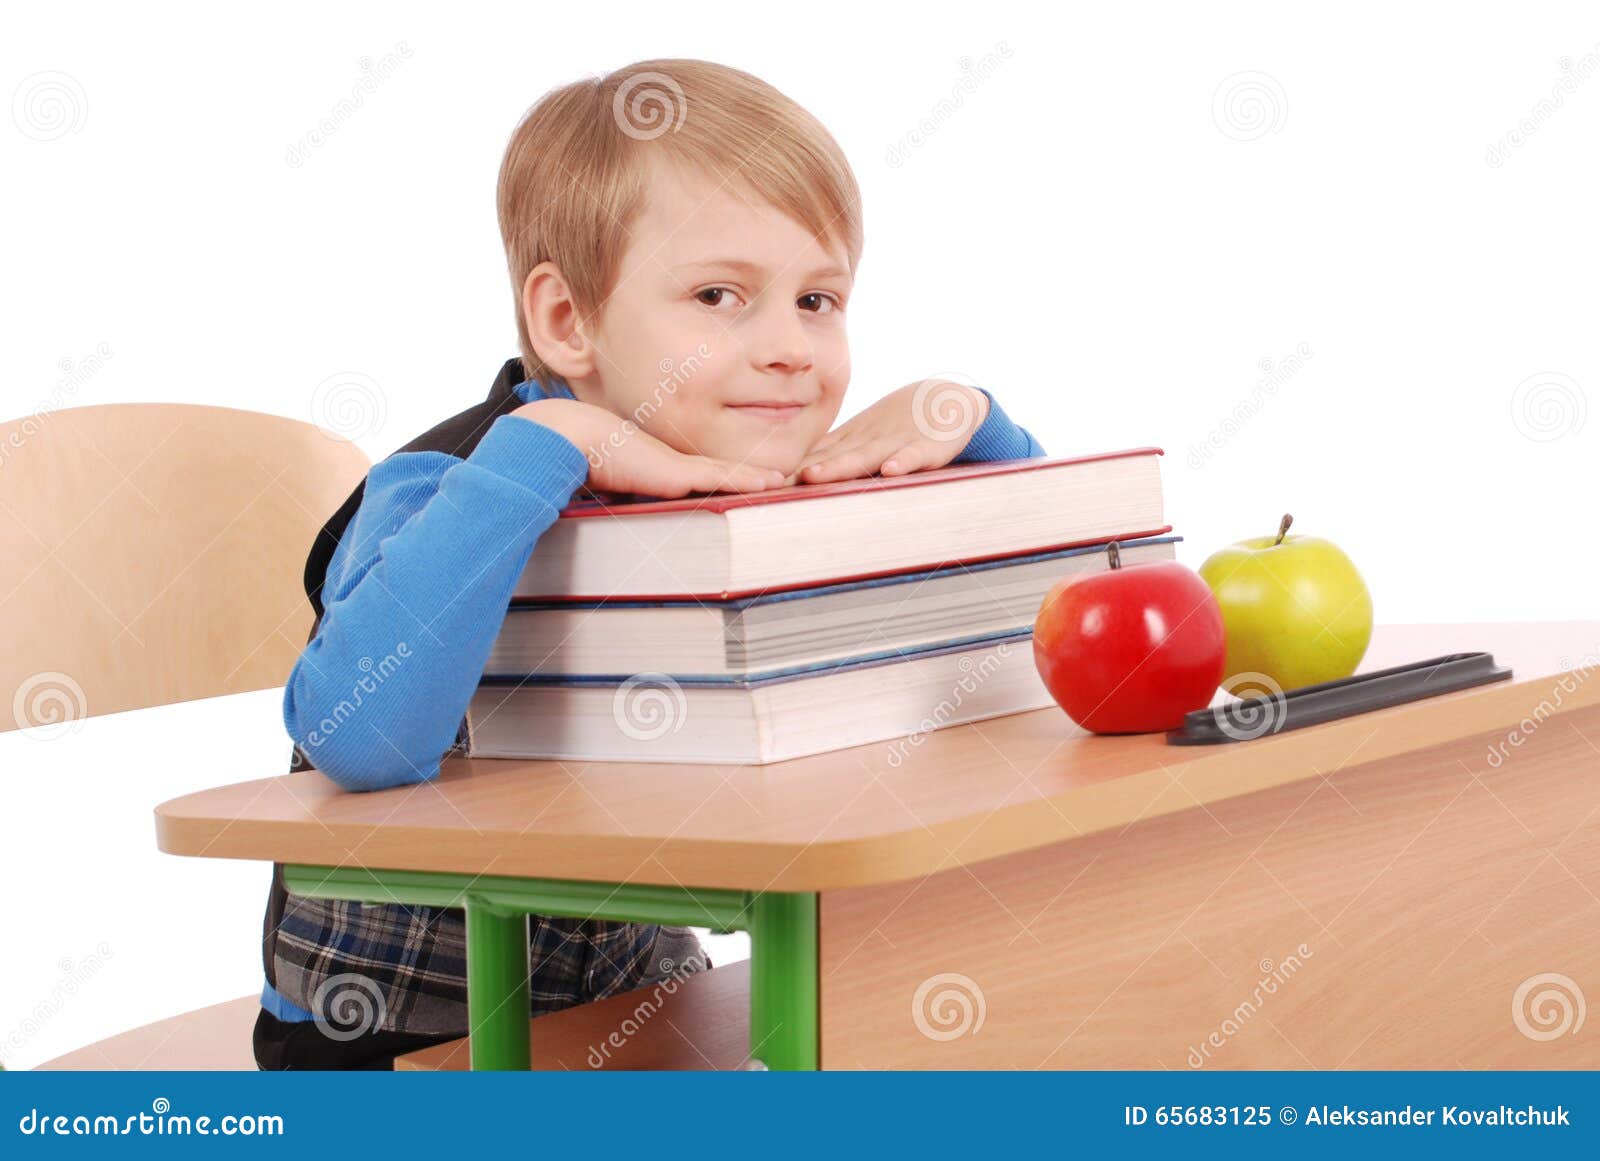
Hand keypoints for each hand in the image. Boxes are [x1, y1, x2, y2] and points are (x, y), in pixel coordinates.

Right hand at [512, 398, 785, 497]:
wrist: (569, 440)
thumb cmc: (582, 461)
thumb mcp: (612, 484)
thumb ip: (626, 496)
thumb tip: (621, 514)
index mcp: (665, 466)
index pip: (707, 473)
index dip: (735, 476)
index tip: (761, 481)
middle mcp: (677, 462)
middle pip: (725, 470)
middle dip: (756, 475)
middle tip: (788, 479)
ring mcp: (680, 465)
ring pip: (731, 473)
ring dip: (761, 478)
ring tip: (791, 480)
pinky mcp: (678, 472)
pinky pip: (721, 478)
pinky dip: (748, 481)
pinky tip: (773, 483)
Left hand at [791, 379, 990, 484]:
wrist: (950, 401)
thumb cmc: (901, 427)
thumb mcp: (863, 441)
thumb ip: (832, 457)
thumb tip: (791, 480)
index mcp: (852, 444)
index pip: (817, 458)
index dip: (788, 469)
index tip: (758, 485)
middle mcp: (870, 443)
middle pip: (834, 458)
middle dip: (803, 470)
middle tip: (773, 481)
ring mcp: (899, 443)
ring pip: (866, 456)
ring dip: (841, 466)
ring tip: (814, 475)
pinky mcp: (931, 447)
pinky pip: (917, 456)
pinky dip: (905, 462)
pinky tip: (891, 470)